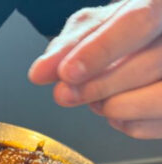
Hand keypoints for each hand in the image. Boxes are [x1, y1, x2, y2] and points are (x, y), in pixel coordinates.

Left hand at [28, 0, 161, 138]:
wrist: (154, 35)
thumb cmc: (124, 28)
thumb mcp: (96, 26)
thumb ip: (69, 46)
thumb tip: (41, 72)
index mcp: (159, 3)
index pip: (138, 22)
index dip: (100, 50)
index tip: (68, 72)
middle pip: (147, 64)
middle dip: (96, 86)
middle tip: (64, 93)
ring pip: (156, 98)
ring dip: (112, 105)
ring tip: (95, 98)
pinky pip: (156, 124)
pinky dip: (126, 122)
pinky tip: (115, 106)